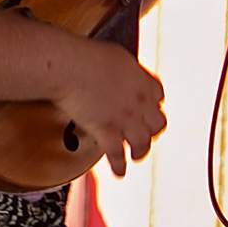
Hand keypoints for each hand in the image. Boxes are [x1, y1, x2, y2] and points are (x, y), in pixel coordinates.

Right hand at [52, 40, 167, 177]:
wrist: (69, 66)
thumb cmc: (84, 55)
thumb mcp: (114, 54)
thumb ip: (122, 67)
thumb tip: (119, 70)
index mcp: (142, 81)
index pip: (158, 95)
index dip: (153, 103)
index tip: (149, 106)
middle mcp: (139, 102)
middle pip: (157, 123)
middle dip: (153, 130)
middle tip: (147, 134)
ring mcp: (125, 119)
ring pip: (142, 142)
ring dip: (141, 150)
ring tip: (137, 155)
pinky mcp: (107, 131)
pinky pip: (117, 154)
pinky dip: (119, 165)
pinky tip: (119, 172)